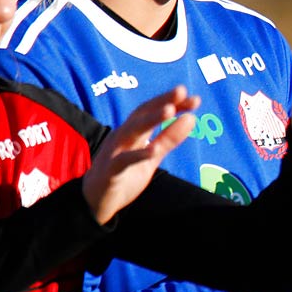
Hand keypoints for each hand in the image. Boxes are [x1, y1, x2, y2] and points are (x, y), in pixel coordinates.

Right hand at [82, 86, 198, 224]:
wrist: (95, 201)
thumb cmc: (124, 174)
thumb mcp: (151, 157)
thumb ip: (168, 139)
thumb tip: (191, 118)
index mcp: (133, 132)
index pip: (153, 111)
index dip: (173, 103)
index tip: (195, 100)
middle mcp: (122, 136)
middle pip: (141, 113)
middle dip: (161, 101)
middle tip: (181, 91)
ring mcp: (114, 152)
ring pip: (131, 131)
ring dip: (150, 119)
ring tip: (170, 111)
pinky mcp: (110, 171)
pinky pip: (123, 161)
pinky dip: (138, 155)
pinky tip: (153, 151)